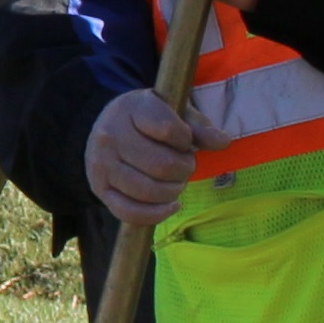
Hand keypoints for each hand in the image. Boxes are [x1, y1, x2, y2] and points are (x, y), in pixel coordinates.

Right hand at [84, 88, 203, 225]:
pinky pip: (129, 212)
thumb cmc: (148, 119)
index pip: (169, 129)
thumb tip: (223, 142)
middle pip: (161, 165)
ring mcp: (101, 164)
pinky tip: (170, 205)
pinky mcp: (99, 188)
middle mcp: (110, 136)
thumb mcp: (174, 113)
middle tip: (184, 165)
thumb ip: (199, 127)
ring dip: (173, 191)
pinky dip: (156, 214)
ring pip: (148, 190)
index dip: (186, 139)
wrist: (108, 127)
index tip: (184, 139)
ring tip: (175, 182)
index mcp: (132, 108)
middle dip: (184, 169)